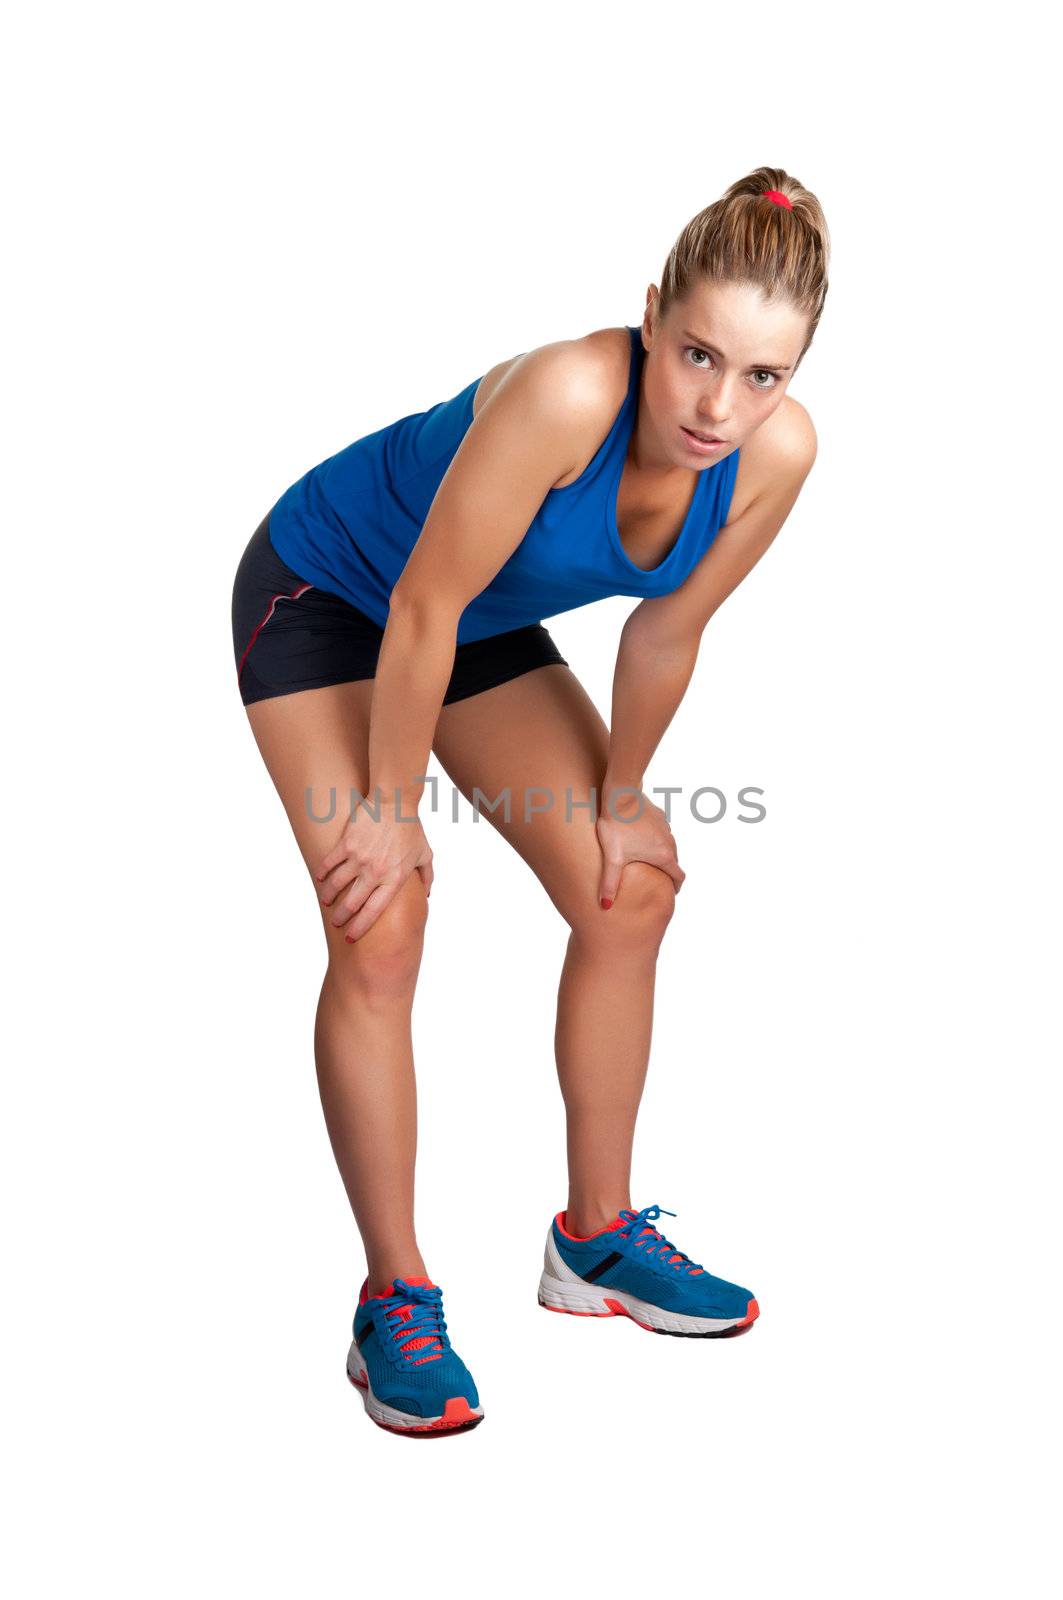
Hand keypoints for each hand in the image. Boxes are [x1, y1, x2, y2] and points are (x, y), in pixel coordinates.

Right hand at [314, 794, 433, 942]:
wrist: (394, 801)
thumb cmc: (411, 828)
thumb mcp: (424, 854)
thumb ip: (427, 876)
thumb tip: (427, 893)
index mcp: (394, 879)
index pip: (373, 911)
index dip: (360, 927)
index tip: (350, 936)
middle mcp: (375, 872)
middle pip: (352, 903)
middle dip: (341, 917)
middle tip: (336, 922)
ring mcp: (359, 858)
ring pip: (336, 885)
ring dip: (328, 897)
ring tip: (326, 901)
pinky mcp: (346, 843)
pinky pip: (329, 863)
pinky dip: (322, 873)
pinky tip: (319, 878)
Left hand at [596, 788, 684, 908]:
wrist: (620, 795)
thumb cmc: (617, 826)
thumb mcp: (612, 858)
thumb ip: (610, 883)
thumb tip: (605, 906)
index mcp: (663, 855)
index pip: (679, 876)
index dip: (676, 887)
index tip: (671, 892)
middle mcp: (669, 842)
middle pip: (674, 861)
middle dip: (668, 871)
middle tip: (657, 879)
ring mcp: (665, 827)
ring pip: (669, 845)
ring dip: (662, 854)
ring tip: (648, 860)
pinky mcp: (659, 815)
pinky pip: (661, 831)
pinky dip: (656, 838)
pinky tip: (641, 838)